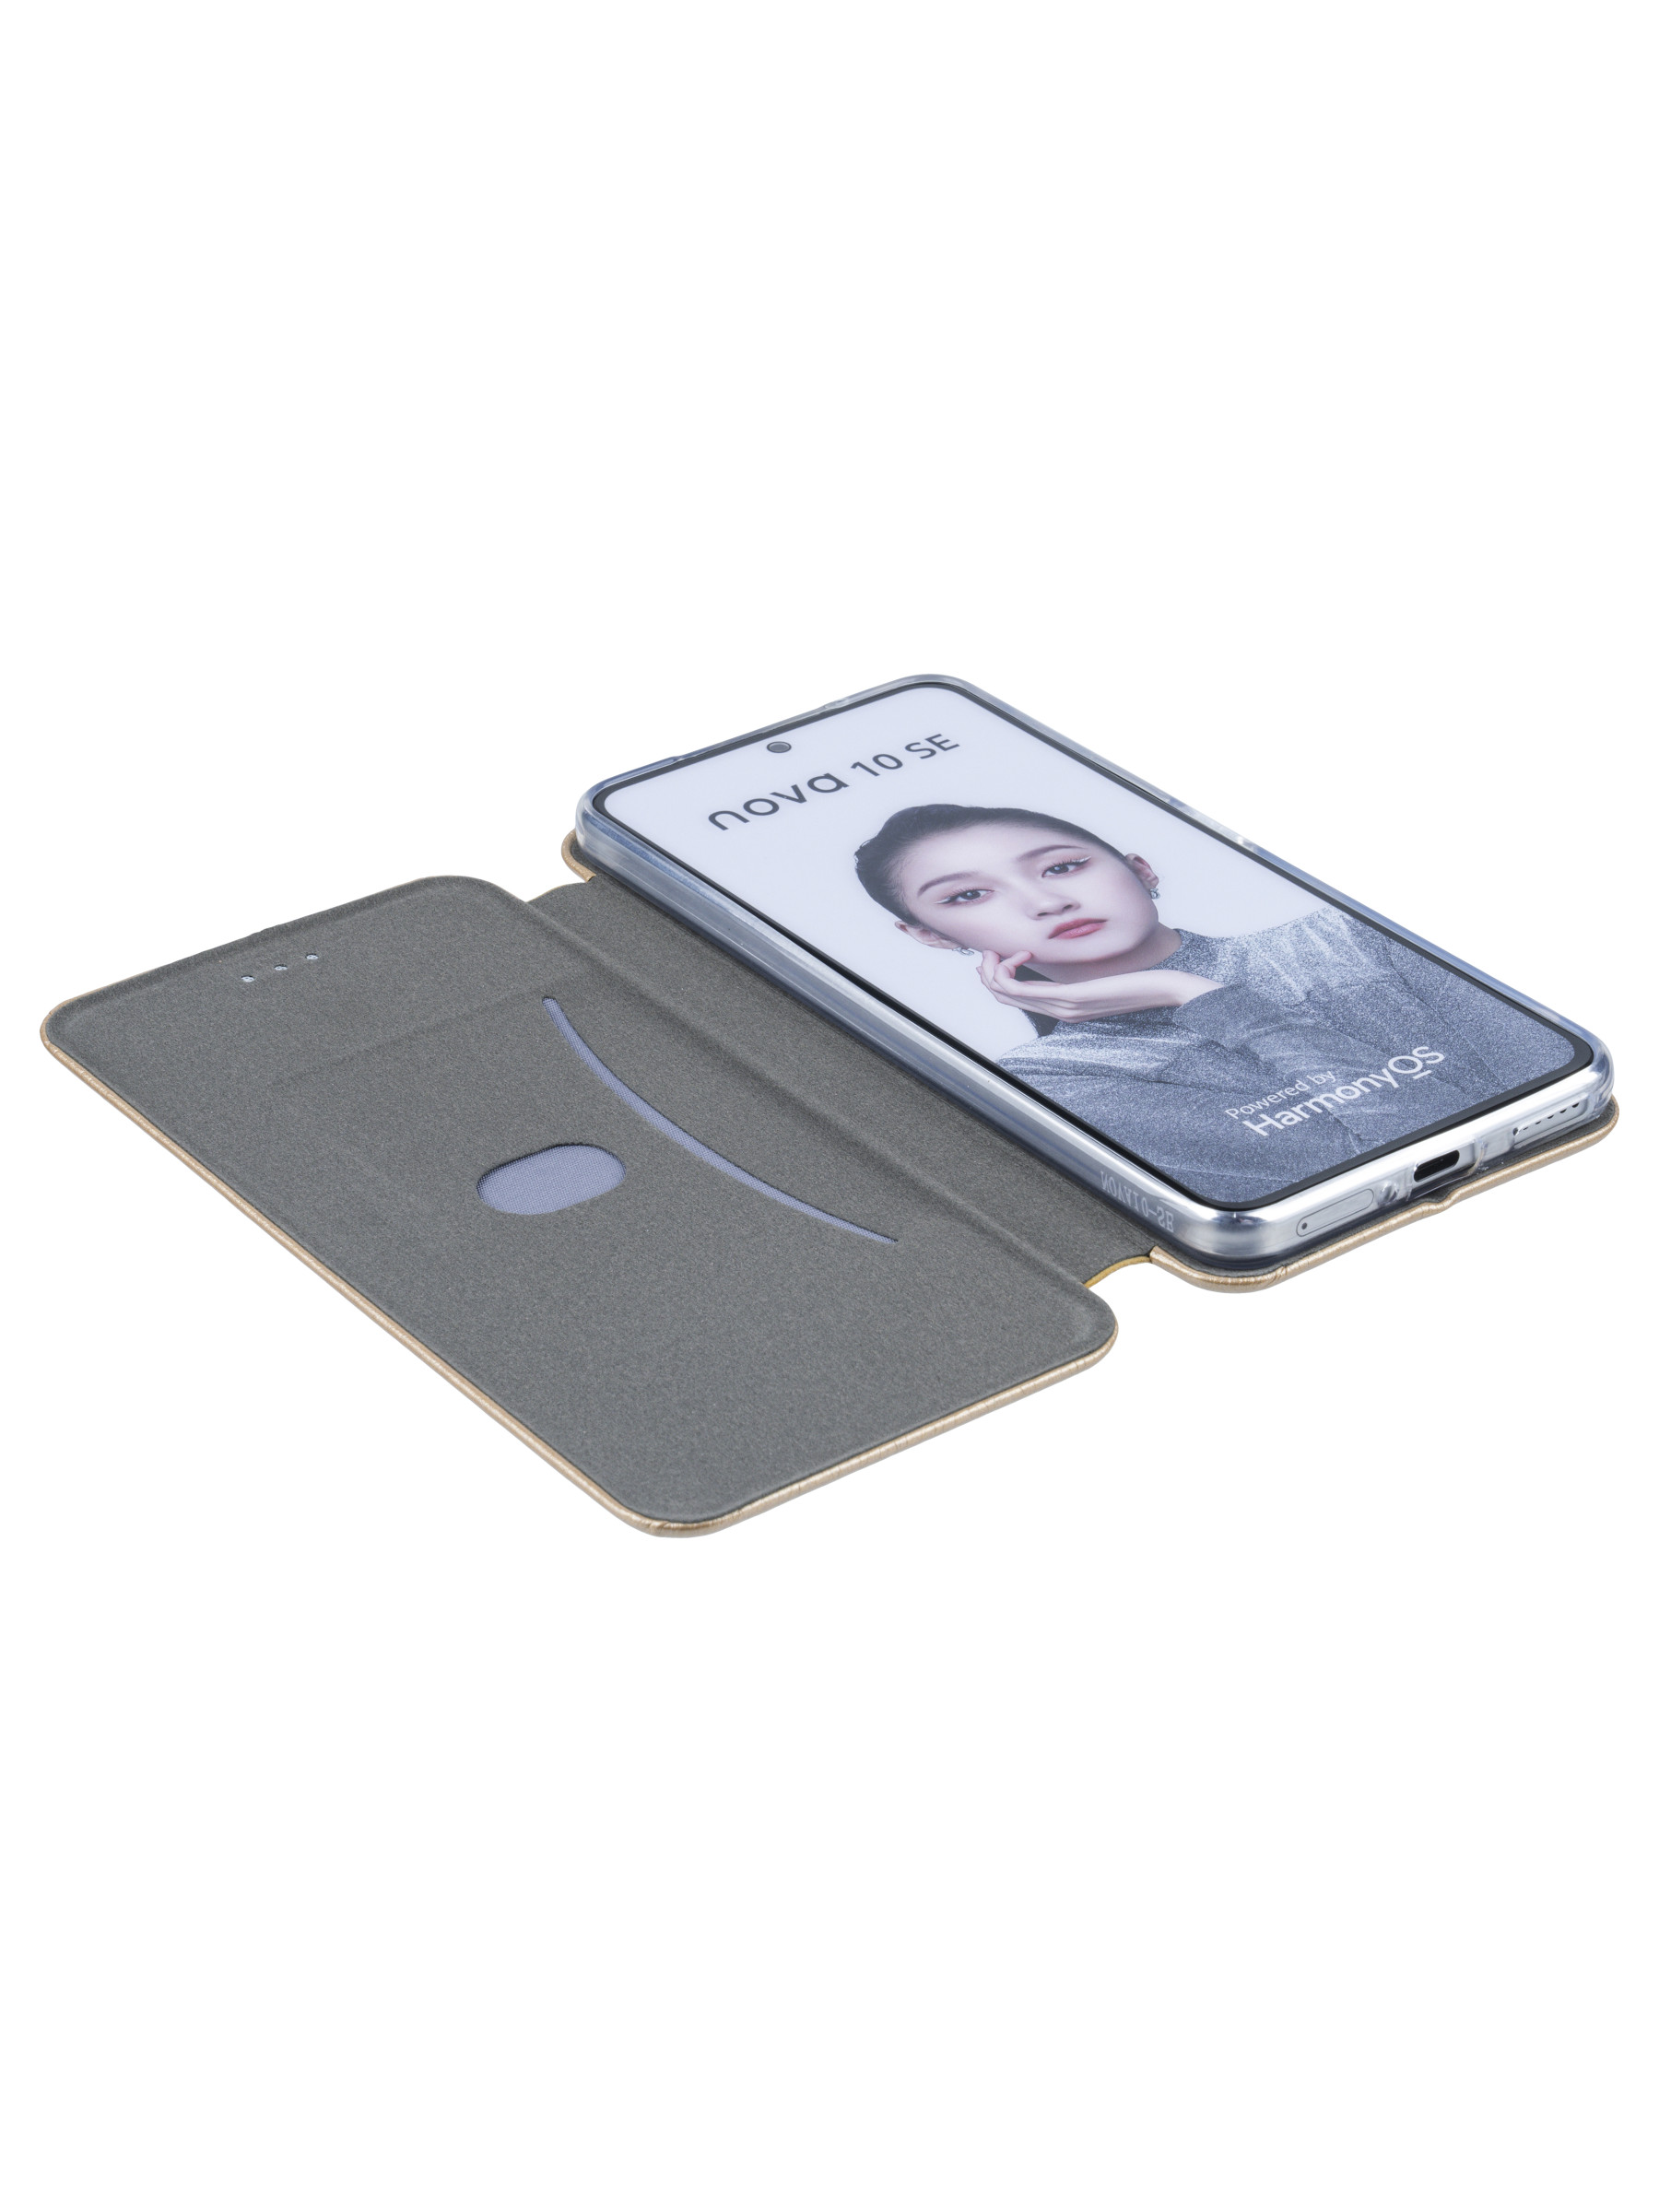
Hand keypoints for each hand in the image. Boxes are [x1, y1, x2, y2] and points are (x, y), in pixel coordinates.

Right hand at [977, 951, 1222, 1021]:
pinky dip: (1012, 971)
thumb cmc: (1142, 977)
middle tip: (987, 950)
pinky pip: (1027, 990)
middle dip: (986, 972)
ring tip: (996, 951)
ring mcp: (1065, 1006)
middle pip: (1004, 998)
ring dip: (992, 970)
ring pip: (1008, 995)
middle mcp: (1061, 1011)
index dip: (995, 976)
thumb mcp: (1105, 972)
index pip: (1013, 998)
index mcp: (1065, 1006)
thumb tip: (1075, 952)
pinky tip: (1022, 952)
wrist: (1168, 989)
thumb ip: (1086, 968)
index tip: (1002, 952)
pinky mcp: (1073, 996)